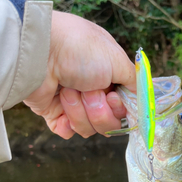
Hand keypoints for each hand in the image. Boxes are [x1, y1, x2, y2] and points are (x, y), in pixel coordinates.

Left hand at [24, 11, 135, 138]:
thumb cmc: (79, 50)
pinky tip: (60, 107)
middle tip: (88, 91)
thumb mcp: (117, 60)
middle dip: (99, 109)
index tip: (112, 96)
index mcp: (108, 76)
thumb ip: (135, 82)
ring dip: (80, 110)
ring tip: (68, 90)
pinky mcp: (54, 113)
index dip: (119, 107)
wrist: (40, 53)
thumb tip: (142, 99)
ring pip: (89, 128)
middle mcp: (93, 90)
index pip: (123, 107)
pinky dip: (66, 122)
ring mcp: (73, 103)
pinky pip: (69, 132)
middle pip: (108, 122)